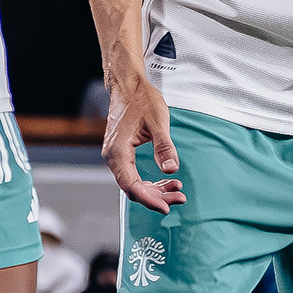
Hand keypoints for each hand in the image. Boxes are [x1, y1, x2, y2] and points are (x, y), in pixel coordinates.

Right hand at [105, 70, 184, 211]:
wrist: (127, 86)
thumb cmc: (140, 100)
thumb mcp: (158, 123)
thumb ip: (164, 148)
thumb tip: (171, 170)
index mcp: (118, 151)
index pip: (131, 185)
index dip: (149, 199)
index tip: (166, 206)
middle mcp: (113, 156)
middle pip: (132, 188)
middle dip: (156, 197)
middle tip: (179, 197)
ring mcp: (115, 155)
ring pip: (133, 182)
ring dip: (154, 190)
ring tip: (177, 189)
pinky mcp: (121, 152)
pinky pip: (133, 174)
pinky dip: (149, 180)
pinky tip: (166, 179)